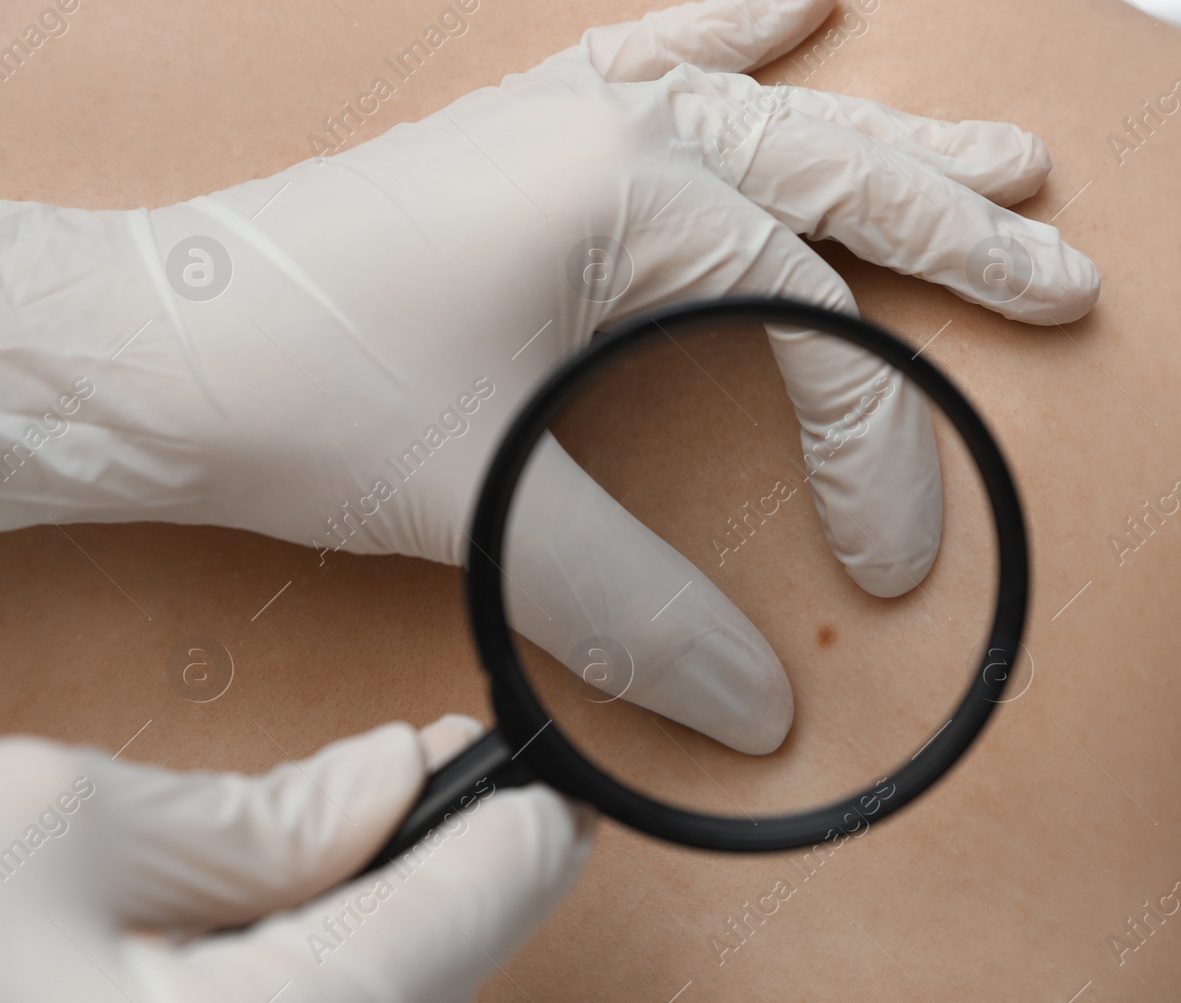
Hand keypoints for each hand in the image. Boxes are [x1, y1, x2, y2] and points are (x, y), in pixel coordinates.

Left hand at [0, 0, 1098, 752]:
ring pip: (783, 113)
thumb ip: (636, 603)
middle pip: (839, 183)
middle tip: (1064, 280)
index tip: (891, 557)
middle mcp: (616, 127)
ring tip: (1010, 153)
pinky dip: (742, 23)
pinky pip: (663, 50)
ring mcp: (573, 114)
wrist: (157, 346)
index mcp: (626, 190)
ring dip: (898, 141)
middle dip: (963, 237)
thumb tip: (757, 702)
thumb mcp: (487, 500)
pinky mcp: (532, 130)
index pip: (812, 318)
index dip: (872, 445)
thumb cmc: (300, 397)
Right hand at [0, 716, 589, 1002]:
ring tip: (336, 848)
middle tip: (428, 792)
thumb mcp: (50, 833)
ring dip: (371, 940)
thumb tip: (392, 782)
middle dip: (440, 892)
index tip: (547, 790)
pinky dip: (301, 985)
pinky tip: (259, 935)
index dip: (519, 839)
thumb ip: (254, 820)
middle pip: (417, 992)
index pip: (461, 927)